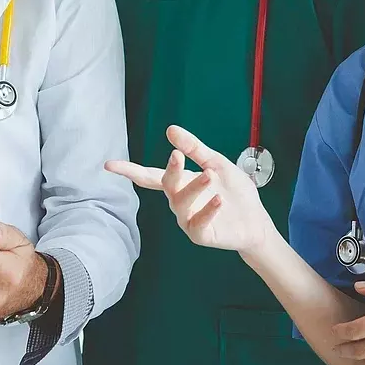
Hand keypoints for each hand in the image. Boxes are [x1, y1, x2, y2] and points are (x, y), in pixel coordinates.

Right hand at [105, 125, 271, 252]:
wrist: (255, 220)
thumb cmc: (234, 192)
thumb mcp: (216, 163)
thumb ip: (194, 148)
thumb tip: (170, 129)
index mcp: (181, 183)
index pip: (150, 175)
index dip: (130, 171)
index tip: (109, 165)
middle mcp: (179, 202)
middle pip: (166, 184)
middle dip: (170, 170)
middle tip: (177, 156)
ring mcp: (188, 220)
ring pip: (181, 203)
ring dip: (194, 187)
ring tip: (211, 175)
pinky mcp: (201, 235)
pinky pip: (197, 223)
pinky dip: (207, 211)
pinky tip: (218, 200)